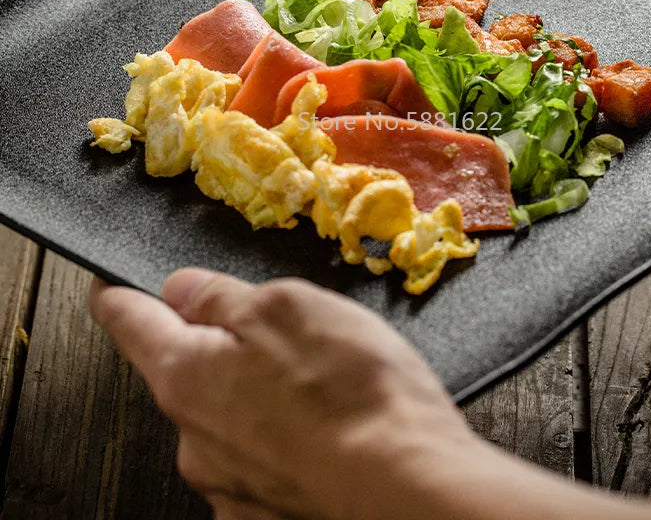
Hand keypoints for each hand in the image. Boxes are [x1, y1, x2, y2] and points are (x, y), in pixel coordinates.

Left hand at [88, 270, 475, 519]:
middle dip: (220, 345)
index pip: (130, 322)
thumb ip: (224, 295)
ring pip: (229, 416)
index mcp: (187, 374)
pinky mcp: (266, 512)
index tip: (109, 287)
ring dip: (258, 393)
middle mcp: (193, 438)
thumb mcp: (289, 306)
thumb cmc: (354, 394)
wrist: (409, 489)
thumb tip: (186, 289)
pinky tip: (326, 423)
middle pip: (186, 371)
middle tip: (278, 330)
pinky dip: (283, 435)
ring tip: (321, 381)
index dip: (118, 295)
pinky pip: (262, 456)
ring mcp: (229, 483)